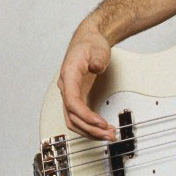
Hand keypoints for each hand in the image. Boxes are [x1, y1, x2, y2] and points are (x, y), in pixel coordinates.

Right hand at [58, 22, 114, 139]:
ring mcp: (70, 93)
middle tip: (108, 134)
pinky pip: (79, 116)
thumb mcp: (97, 49)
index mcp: (69, 75)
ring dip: (90, 131)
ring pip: (74, 120)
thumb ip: (96, 58)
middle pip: (72, 116)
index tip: (100, 123)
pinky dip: (89, 125)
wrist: (88, 40)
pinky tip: (101, 128)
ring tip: (107, 135)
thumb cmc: (90, 44)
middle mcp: (66, 86)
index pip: (72, 102)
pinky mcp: (77, 96)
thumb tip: (96, 67)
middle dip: (90, 129)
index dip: (85, 116)